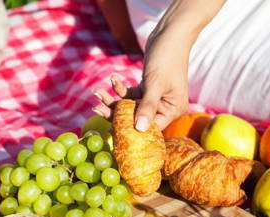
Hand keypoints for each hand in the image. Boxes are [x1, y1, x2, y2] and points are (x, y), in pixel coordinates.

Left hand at [92, 0, 224, 130]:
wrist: (170, 34)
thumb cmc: (167, 58)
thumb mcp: (155, 83)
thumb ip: (147, 107)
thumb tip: (139, 129)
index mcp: (172, 110)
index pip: (151, 128)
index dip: (131, 130)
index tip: (111, 129)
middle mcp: (164, 107)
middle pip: (137, 117)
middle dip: (116, 113)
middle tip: (97, 108)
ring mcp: (155, 98)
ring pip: (130, 105)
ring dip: (113, 99)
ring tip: (97, 91)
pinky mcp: (147, 89)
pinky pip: (130, 94)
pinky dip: (120, 88)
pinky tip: (113, 78)